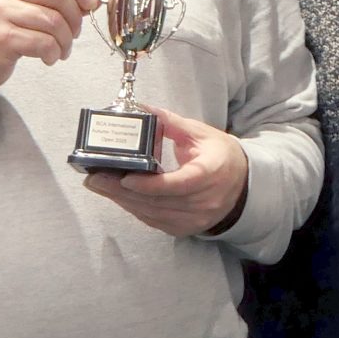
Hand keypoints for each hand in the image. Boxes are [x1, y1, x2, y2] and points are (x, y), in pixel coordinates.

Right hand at [0, 0, 98, 97]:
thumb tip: (89, 1)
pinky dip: (53, 53)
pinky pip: (44, 42)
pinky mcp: (0, 37)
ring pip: (54, 21)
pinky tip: (48, 57)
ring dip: (66, 40)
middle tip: (73, 34)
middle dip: (75, 18)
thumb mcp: (16, 0)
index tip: (90, 3)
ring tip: (61, 50)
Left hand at [83, 106, 250, 235]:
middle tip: (95, 179)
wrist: (243, 186)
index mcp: (210, 174)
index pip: (179, 184)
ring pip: (153, 214)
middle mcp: (204, 201)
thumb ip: (169, 122)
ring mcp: (195, 219)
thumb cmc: (221, 156)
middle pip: (158, 201)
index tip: (125, 178)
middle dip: (122, 191)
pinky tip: (118, 197)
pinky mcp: (186, 228)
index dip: (150, 185)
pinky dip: (135, 209)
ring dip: (123, 201)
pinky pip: (155, 221)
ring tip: (99, 185)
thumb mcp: (200, 133)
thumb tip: (141, 108)